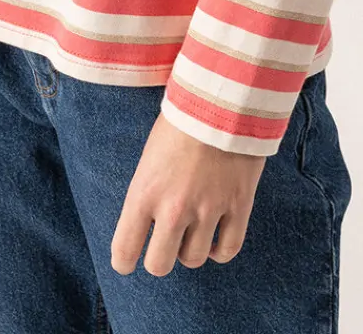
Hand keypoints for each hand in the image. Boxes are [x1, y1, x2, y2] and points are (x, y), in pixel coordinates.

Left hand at [110, 111, 266, 276]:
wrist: (221, 96)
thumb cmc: (180, 120)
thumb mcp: (150, 156)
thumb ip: (147, 194)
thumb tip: (147, 224)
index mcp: (144, 193)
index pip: (124, 251)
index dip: (124, 261)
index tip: (127, 260)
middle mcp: (173, 208)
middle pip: (159, 265)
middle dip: (159, 258)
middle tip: (163, 245)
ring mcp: (208, 209)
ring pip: (194, 259)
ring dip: (190, 250)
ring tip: (191, 234)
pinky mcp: (238, 205)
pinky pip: (228, 250)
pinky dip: (220, 251)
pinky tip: (215, 241)